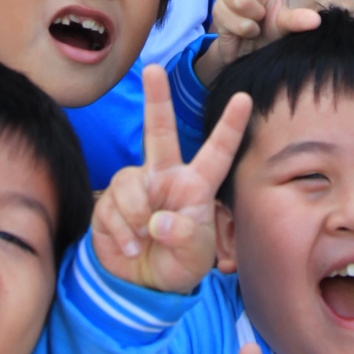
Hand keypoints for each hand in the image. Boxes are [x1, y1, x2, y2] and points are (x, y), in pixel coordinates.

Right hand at [91, 66, 253, 294]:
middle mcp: (164, 178)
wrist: (144, 285)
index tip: (244, 98)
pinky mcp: (109, 203)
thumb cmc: (179, 264)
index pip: (217, 153)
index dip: (230, 127)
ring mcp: (136, 188)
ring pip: (129, 183)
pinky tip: (130, 248)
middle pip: (159, 131)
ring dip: (135, 216)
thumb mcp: (195, 258)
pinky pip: (110, 208)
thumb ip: (185, 237)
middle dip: (155, 99)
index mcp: (195, 186)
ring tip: (143, 241)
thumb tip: (156, 221)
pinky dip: (121, 233)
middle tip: (153, 68)